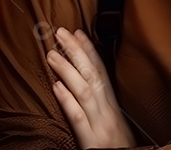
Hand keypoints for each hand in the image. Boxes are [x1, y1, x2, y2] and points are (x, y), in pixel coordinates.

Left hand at [47, 26, 136, 148]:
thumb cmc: (119, 148)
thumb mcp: (113, 123)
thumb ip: (102, 105)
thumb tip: (88, 83)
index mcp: (112, 106)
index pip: (101, 71)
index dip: (89, 50)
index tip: (77, 32)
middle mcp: (108, 112)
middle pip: (92, 75)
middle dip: (76, 52)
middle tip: (60, 33)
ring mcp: (100, 126)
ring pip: (84, 91)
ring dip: (67, 70)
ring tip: (52, 55)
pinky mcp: (91, 142)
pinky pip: (78, 118)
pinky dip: (67, 101)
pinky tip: (56, 87)